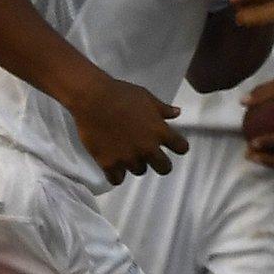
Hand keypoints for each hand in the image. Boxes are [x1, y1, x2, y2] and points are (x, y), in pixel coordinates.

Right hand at [66, 74, 190, 185]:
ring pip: (139, 171)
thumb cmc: (120, 94)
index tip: (174, 146)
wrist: (92, 99)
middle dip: (161, 164)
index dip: (179, 147)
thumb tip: (177, 112)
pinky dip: (116, 174)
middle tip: (153, 158)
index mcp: (159, 131)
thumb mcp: (146, 97)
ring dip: (135, 163)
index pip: (181, 148)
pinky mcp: (109, 164)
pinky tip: (113, 166)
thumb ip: (162, 109)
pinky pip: (117, 179)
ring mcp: (128, 158)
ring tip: (126, 153)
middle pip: (164, 168)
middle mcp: (147, 148)